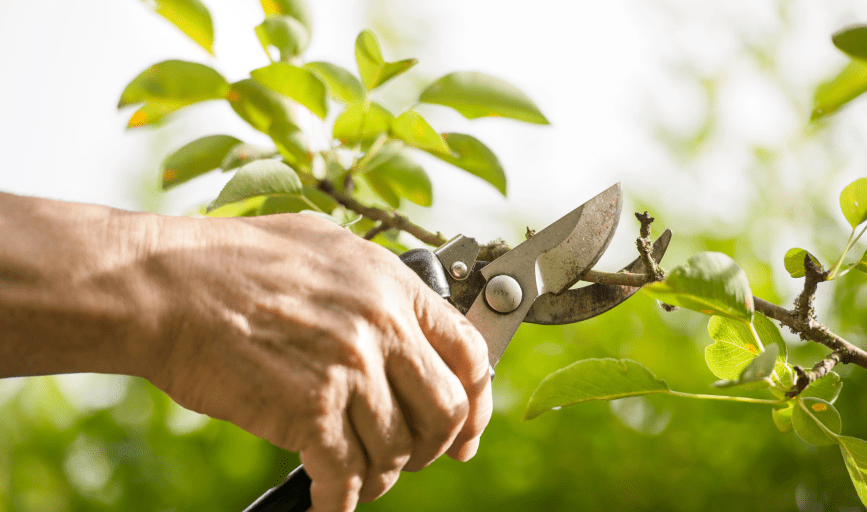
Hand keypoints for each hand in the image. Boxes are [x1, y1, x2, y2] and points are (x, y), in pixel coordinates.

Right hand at [143, 212, 492, 511]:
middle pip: (446, 410)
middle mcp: (381, 325)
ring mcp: (348, 368)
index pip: (469, 353)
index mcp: (391, 284)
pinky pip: (346, 476)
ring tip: (358, 472)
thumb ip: (374, 283)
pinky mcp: (309, 410)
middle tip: (413, 456)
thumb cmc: (234, 261)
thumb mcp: (324, 246)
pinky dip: (341, 501)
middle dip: (435, 446)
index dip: (475, 401)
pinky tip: (330, 502)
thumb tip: (405, 318)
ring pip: (397, 449)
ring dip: (382, 473)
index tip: (466, 429)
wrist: (166, 285)